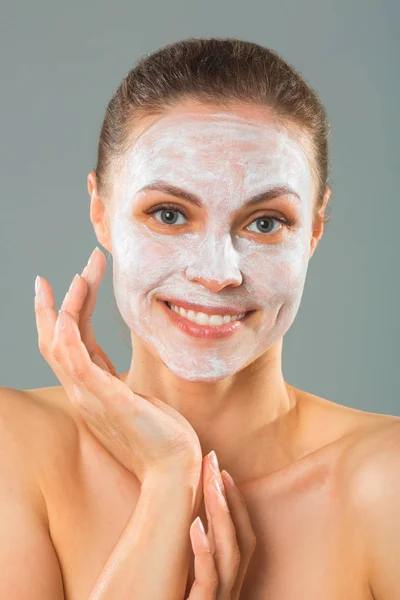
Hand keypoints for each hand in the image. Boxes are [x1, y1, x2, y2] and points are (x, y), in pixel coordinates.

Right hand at [34, 247, 202, 482]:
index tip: (77, 278)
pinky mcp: (105, 398)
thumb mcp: (137, 399)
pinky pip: (75, 359)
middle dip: (62, 299)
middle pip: (56, 338)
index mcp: (91, 389)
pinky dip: (67, 331)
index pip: (71, 341)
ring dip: (65, 305)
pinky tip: (70, 308)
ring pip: (59, 342)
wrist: (173, 470)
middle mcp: (82, 391)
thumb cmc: (161, 437)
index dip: (71, 308)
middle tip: (78, 267)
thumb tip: (124, 368)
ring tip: (81, 275)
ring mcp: (89, 396)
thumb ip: (123, 382)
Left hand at [186, 453, 256, 598]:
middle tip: (212, 461)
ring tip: (209, 483)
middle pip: (240, 537)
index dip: (235, 502)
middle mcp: (230, 589)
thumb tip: (186, 520)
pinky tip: (195, 525)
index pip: (242, 535)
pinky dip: (204, 552)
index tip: (221, 470)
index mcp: (228, 580)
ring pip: (230, 554)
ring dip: (221, 515)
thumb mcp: (186, 582)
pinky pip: (209, 582)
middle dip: (228, 496)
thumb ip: (193, 559)